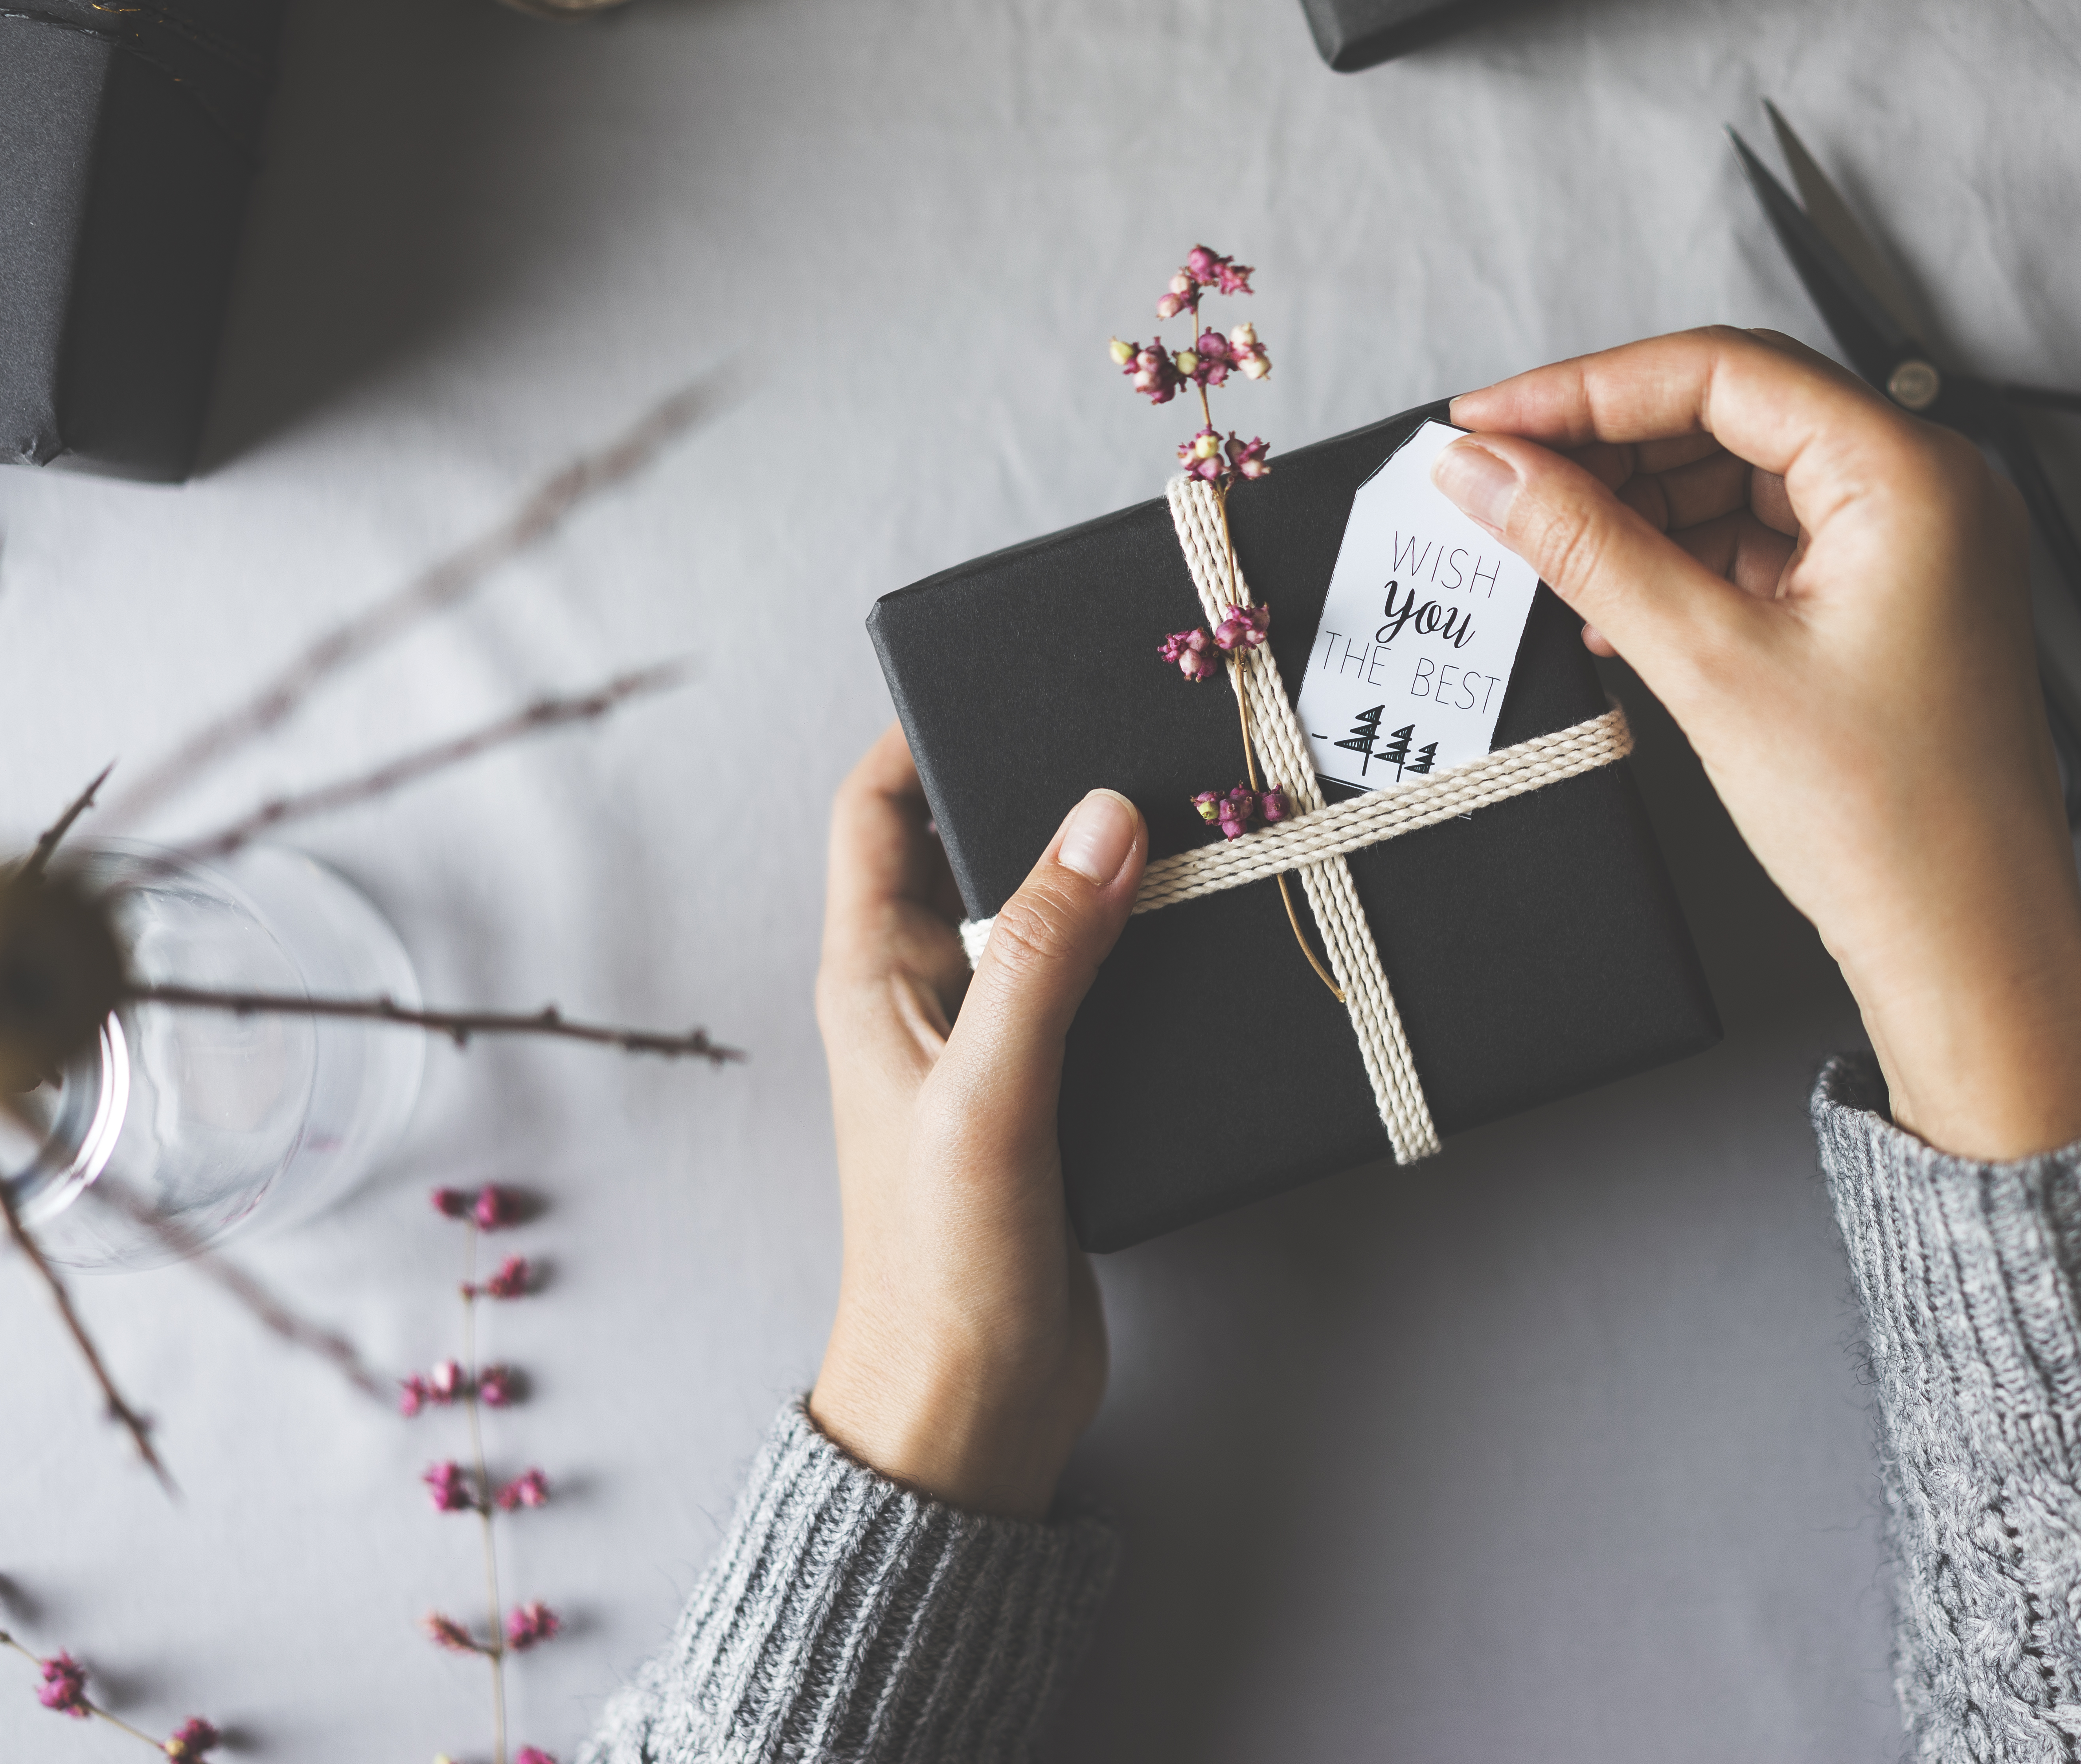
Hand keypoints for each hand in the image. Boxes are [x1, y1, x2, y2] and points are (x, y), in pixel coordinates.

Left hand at [807, 729, 1143, 1516]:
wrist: (971, 1407)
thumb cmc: (942, 1263)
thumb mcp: (989, 1093)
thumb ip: (1045, 955)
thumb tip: (1102, 815)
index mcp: (872, 975)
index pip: (877, 810)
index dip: (923, 732)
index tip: (1008, 673)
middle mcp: (926, 994)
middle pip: (974, 846)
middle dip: (1042, 783)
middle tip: (1135, 725)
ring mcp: (991, 1045)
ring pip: (1047, 913)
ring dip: (1105, 865)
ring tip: (1195, 808)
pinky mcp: (1052, 1095)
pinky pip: (1096, 986)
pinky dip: (1143, 944)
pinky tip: (1208, 926)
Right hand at [1444, 329, 2080, 1160]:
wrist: (1965, 944)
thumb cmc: (1893, 823)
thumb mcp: (1711, 666)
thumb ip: (1590, 550)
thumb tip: (1493, 473)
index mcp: (1911, 476)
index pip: (1722, 372)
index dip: (1587, 387)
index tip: (1492, 420)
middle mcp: (1928, 489)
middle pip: (1735, 411)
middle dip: (1608, 445)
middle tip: (1502, 480)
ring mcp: (1915, 545)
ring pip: (1745, 475)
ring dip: (1640, 506)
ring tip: (1546, 549)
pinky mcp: (1891, 598)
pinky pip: (1770, 540)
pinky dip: (1686, 557)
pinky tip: (1615, 599)